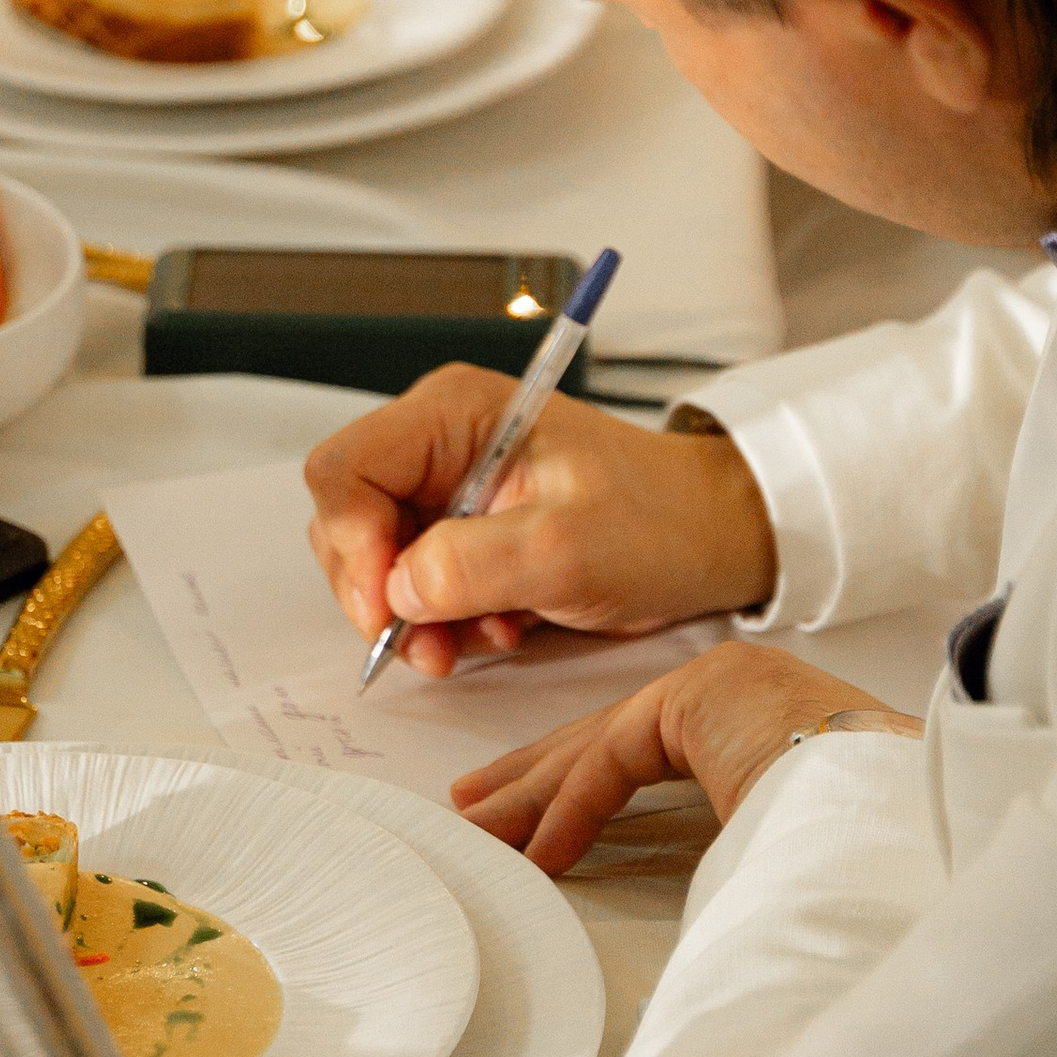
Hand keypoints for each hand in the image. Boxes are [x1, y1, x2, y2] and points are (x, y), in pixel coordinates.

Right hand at [303, 363, 775, 678]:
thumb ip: (473, 565)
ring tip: (475, 640)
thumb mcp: (567, 548)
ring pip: (377, 559)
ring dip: (414, 615)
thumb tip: (396, 588)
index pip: (346, 469)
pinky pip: (416, 583)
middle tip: (426, 644)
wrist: (709, 541)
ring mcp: (449, 488)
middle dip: (378, 590)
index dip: (350, 543)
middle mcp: (440, 443)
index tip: (385, 608)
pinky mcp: (464, 531)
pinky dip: (442, 620)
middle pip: (348, 517)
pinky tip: (497, 628)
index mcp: (455, 413)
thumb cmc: (658, 521)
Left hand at [452, 640, 921, 877]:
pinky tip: (541, 853)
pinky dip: (574, 809)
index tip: (532, 821)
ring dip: (533, 793)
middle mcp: (739, 691)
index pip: (646, 749)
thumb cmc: (867, 847)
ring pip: (600, 744)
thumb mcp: (783, 857)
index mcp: (760, 722)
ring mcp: (723, 684)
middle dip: (535, 776)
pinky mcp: (703, 695)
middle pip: (609, 739)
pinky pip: (616, 759)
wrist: (906, 816)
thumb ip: (734, 862)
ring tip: (480, 824)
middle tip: (479, 802)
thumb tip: (705, 927)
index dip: (579, 784)